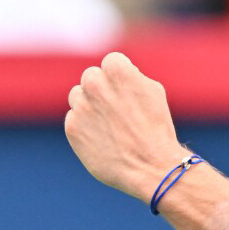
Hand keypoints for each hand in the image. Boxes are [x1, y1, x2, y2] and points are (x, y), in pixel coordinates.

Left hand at [64, 52, 184, 202]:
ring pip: (77, 96)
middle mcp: (94, 84)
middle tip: (116, 109)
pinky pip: (74, 119)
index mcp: (116, 70)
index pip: (110, 62)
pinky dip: (85, 127)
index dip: (120, 78)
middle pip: (91, 77)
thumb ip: (130, 76)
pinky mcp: (72, 128)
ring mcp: (81, 106)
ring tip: (109, 125)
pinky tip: (102, 139)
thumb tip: (115, 74)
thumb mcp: (153, 91)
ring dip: (89, 106)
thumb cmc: (156, 128)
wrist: (149, 167)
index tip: (127, 93)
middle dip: (101, 89)